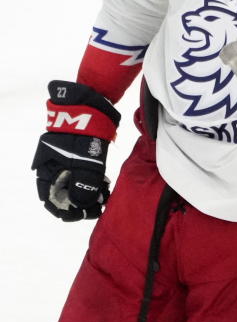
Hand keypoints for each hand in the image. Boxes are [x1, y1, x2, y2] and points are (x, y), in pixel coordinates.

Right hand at [32, 81, 120, 221]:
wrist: (90, 106)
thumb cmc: (83, 134)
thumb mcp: (85, 162)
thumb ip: (83, 185)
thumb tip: (81, 206)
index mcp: (46, 170)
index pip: (50, 198)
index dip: (65, 210)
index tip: (83, 215)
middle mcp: (53, 167)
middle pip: (63, 193)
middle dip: (80, 203)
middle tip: (97, 207)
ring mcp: (66, 160)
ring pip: (74, 184)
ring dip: (88, 194)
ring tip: (103, 197)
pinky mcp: (79, 155)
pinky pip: (82, 174)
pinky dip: (91, 182)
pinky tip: (104, 186)